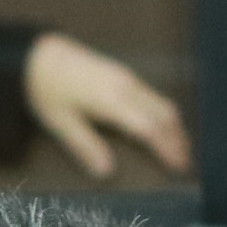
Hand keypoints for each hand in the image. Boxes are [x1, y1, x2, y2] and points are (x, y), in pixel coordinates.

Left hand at [22, 33, 191, 179]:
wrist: (40, 55)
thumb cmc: (46, 89)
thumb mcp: (60, 123)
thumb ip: (85, 147)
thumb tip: (107, 172)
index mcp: (112, 100)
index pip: (149, 128)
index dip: (166, 148)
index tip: (179, 167)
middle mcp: (126, 86)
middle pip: (163, 114)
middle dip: (178, 139)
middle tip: (187, 164)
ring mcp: (127, 78)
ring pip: (161, 103)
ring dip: (174, 126)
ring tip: (182, 148)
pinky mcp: (123, 75)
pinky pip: (153, 96)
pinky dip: (164, 115)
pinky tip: (163, 128)